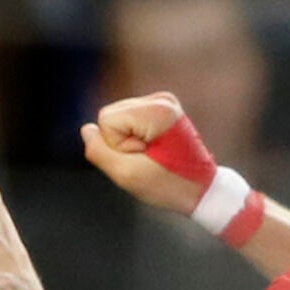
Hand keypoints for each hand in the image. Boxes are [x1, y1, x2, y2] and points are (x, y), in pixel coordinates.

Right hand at [79, 92, 216, 213]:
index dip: (117, 146)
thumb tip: (87, 129)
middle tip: (148, 159)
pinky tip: (154, 149)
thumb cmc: (169, 185)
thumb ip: (99, 151)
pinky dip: (135, 137)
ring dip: (128, 140)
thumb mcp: (127, 175)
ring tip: (152, 156)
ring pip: (117, 118)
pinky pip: (128, 120)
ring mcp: (164, 101)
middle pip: (110, 116)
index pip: (106, 120)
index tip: (144, 158)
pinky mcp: (162, 108)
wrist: (202, 190)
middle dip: (121, 142)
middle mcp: (162, 99)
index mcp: (157, 111)